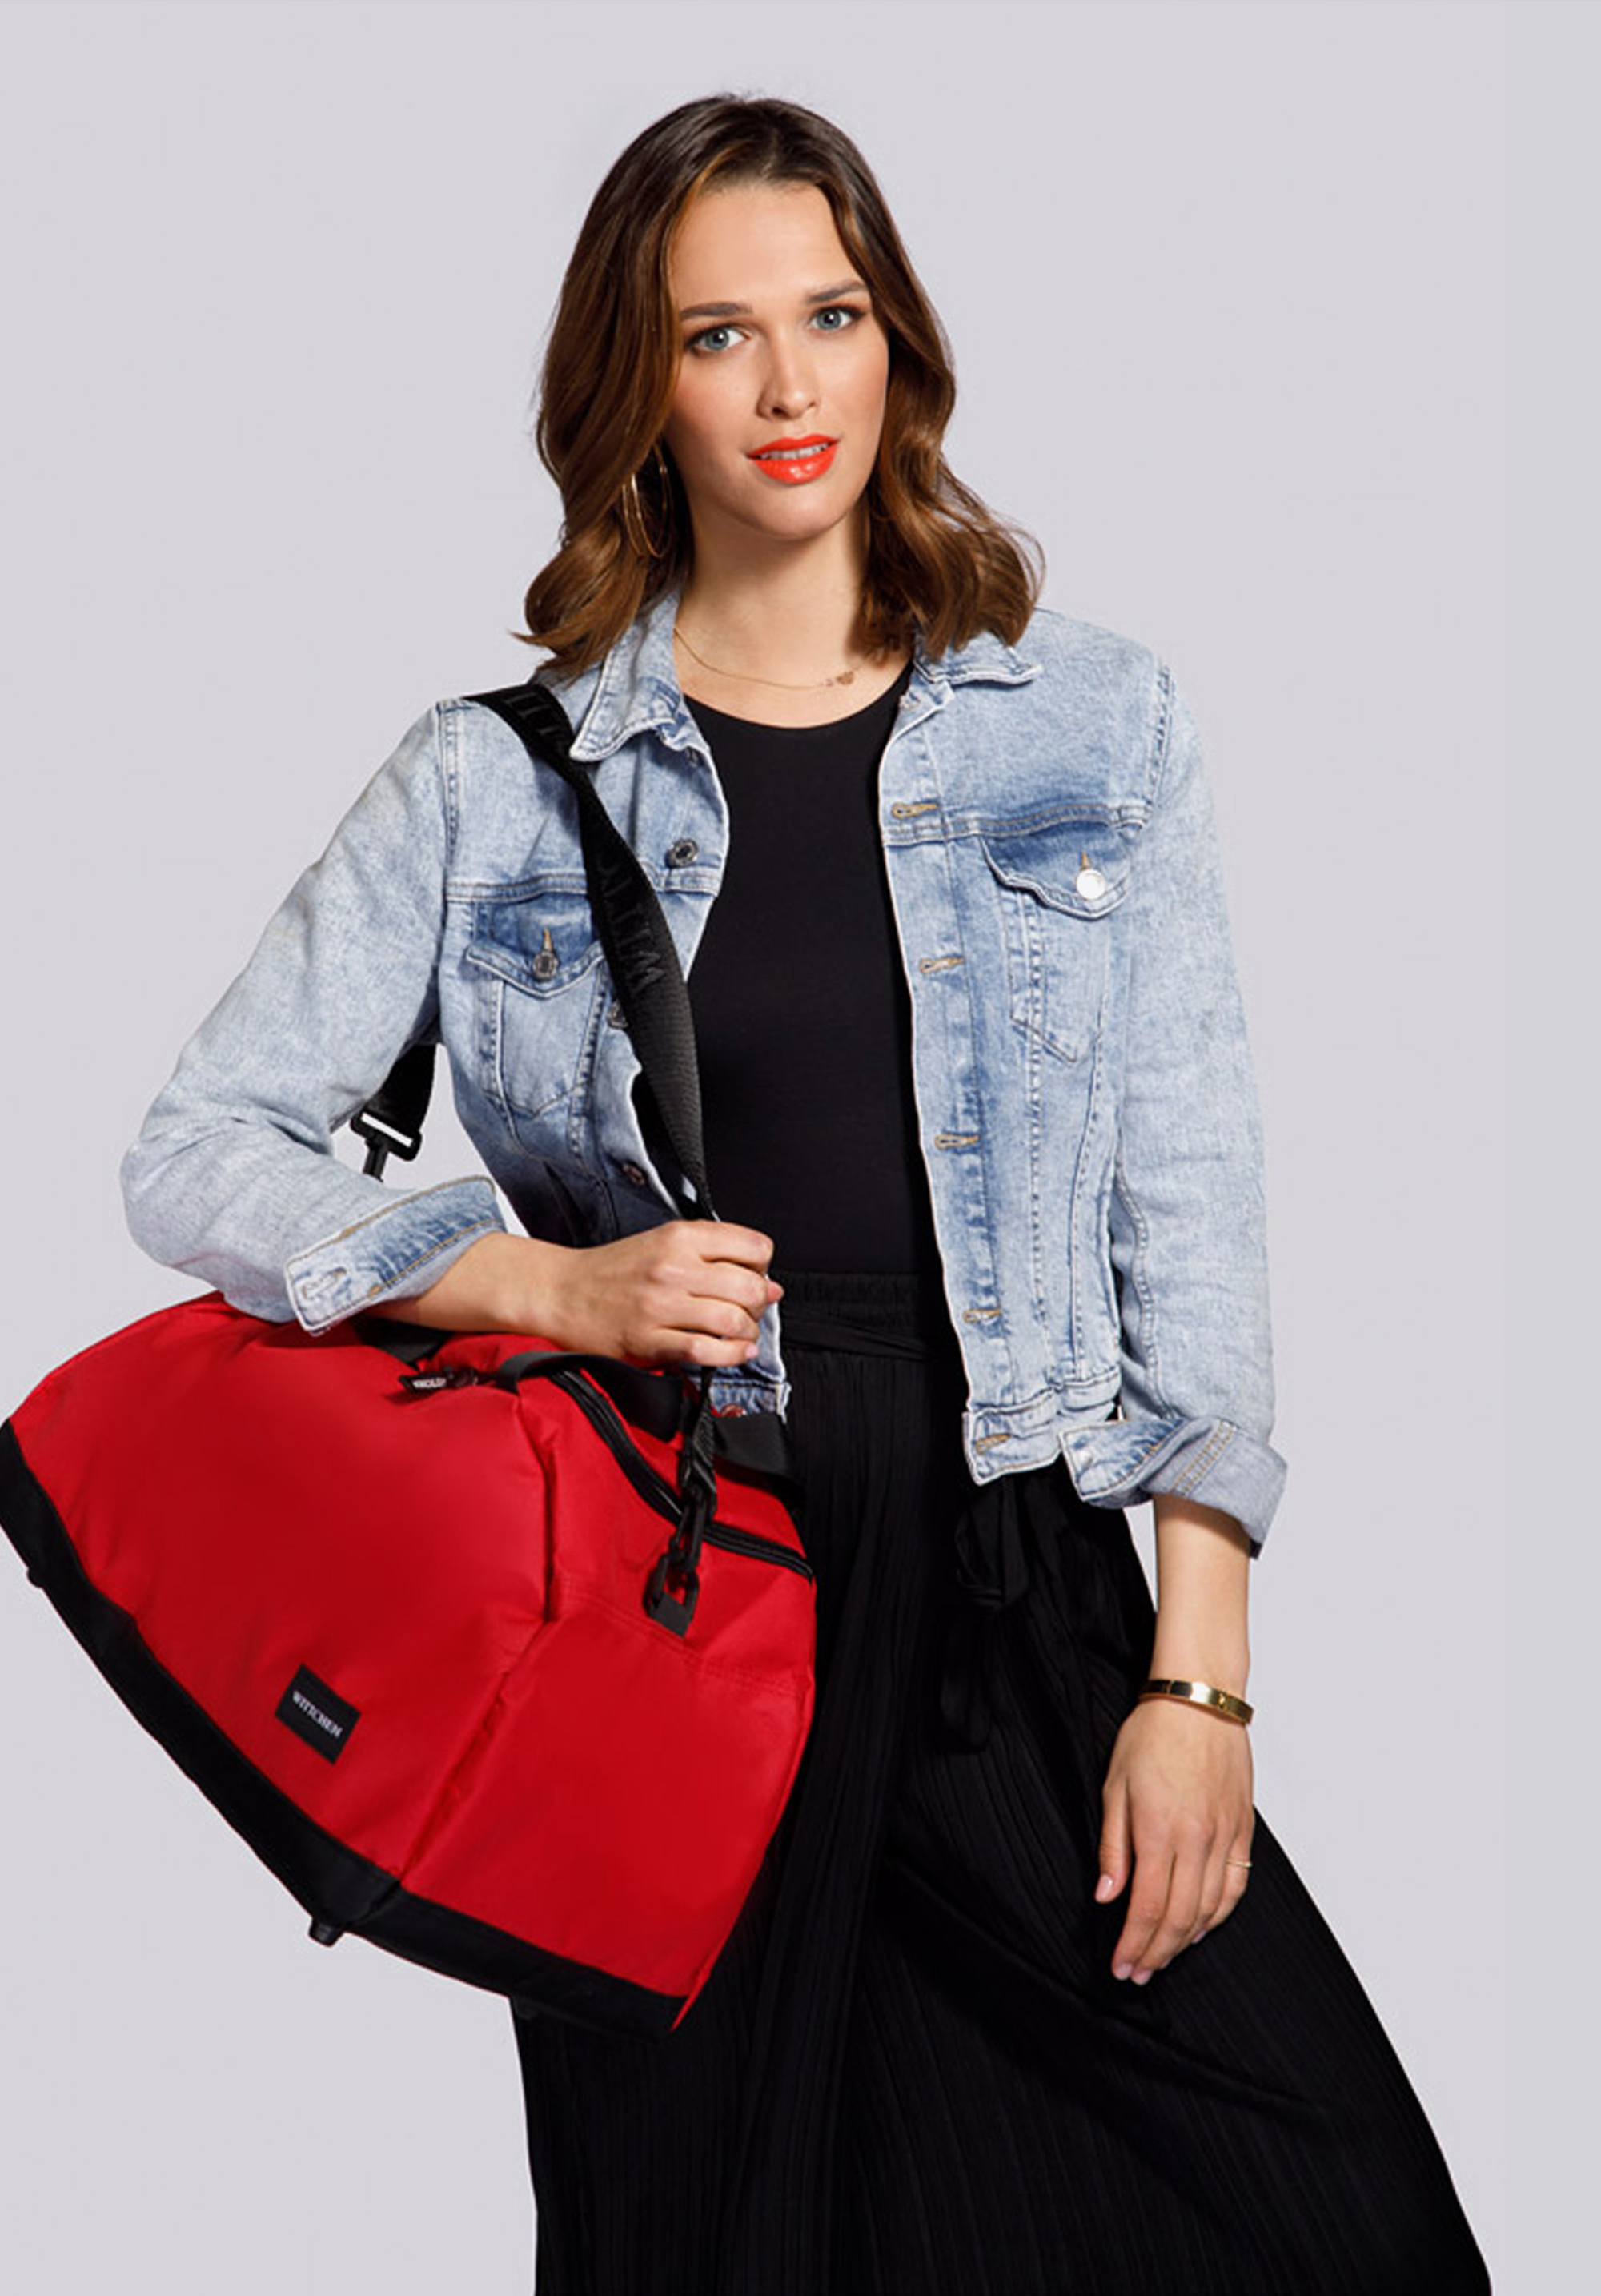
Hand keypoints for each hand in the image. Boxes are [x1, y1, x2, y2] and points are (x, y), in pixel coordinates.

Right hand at [531, 1220, 782, 1368]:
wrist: (561, 1291)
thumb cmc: (612, 1270)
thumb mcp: (662, 1242)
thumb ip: (713, 1255)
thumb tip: (769, 1284)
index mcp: (679, 1237)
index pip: (753, 1247)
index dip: (763, 1267)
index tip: (755, 1278)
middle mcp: (673, 1267)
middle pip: (749, 1287)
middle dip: (760, 1305)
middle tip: (750, 1311)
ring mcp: (660, 1305)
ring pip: (732, 1320)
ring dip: (748, 1333)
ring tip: (742, 1335)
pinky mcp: (648, 1339)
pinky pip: (704, 1350)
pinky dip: (730, 1355)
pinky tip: (735, 1353)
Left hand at [1095, 1695, 1253, 1983]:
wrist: (1199, 1700)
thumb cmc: (1152, 1734)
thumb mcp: (1115, 1785)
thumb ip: (1114, 1845)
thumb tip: (1108, 1894)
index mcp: (1159, 1830)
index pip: (1148, 1907)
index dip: (1134, 1944)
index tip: (1121, 1966)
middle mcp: (1196, 1839)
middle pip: (1180, 1917)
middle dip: (1156, 1953)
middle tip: (1138, 1973)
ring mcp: (1224, 1835)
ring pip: (1210, 1908)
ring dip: (1186, 1940)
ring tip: (1164, 1956)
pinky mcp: (1243, 1828)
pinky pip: (1236, 1885)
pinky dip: (1219, 1914)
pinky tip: (1202, 1926)